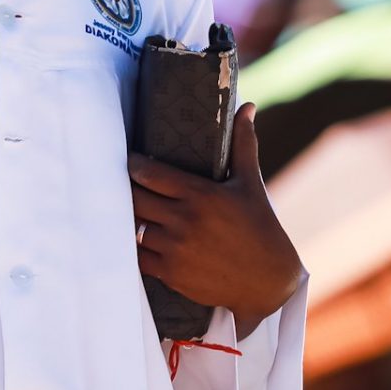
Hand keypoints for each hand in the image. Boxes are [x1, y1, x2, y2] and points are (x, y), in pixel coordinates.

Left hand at [129, 103, 305, 340]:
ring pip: (133, 227)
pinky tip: (137, 237)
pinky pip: (138, 257)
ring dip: (129, 219)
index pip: (149, 173)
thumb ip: (243, 144)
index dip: (133, 165)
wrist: (269, 282)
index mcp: (201, 194)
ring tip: (125, 209)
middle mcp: (184, 220)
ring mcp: (175, 249)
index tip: (130, 160)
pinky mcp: (171, 274)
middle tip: (122, 184)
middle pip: (134, 198)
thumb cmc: (261, 228)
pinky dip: (136, 247)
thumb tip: (247, 107)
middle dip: (126, 190)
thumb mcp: (251, 184)